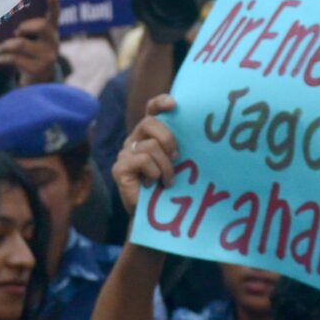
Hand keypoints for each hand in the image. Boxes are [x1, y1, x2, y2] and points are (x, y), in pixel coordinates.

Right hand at [111, 99, 180, 215]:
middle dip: (168, 138)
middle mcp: (134, 140)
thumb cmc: (168, 188)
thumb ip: (178, 147)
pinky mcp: (119, 168)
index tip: (174, 104)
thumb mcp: (176, 163)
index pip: (151, 111)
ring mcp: (125, 154)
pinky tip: (154, 184)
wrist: (154, 215)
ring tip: (168, 180)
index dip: (160, 103)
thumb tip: (200, 134)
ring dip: (165, 165)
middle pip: (149, 122)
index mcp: (149, 135)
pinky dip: (154, 172)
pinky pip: (142, 160)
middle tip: (177, 157)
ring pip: (149, 145)